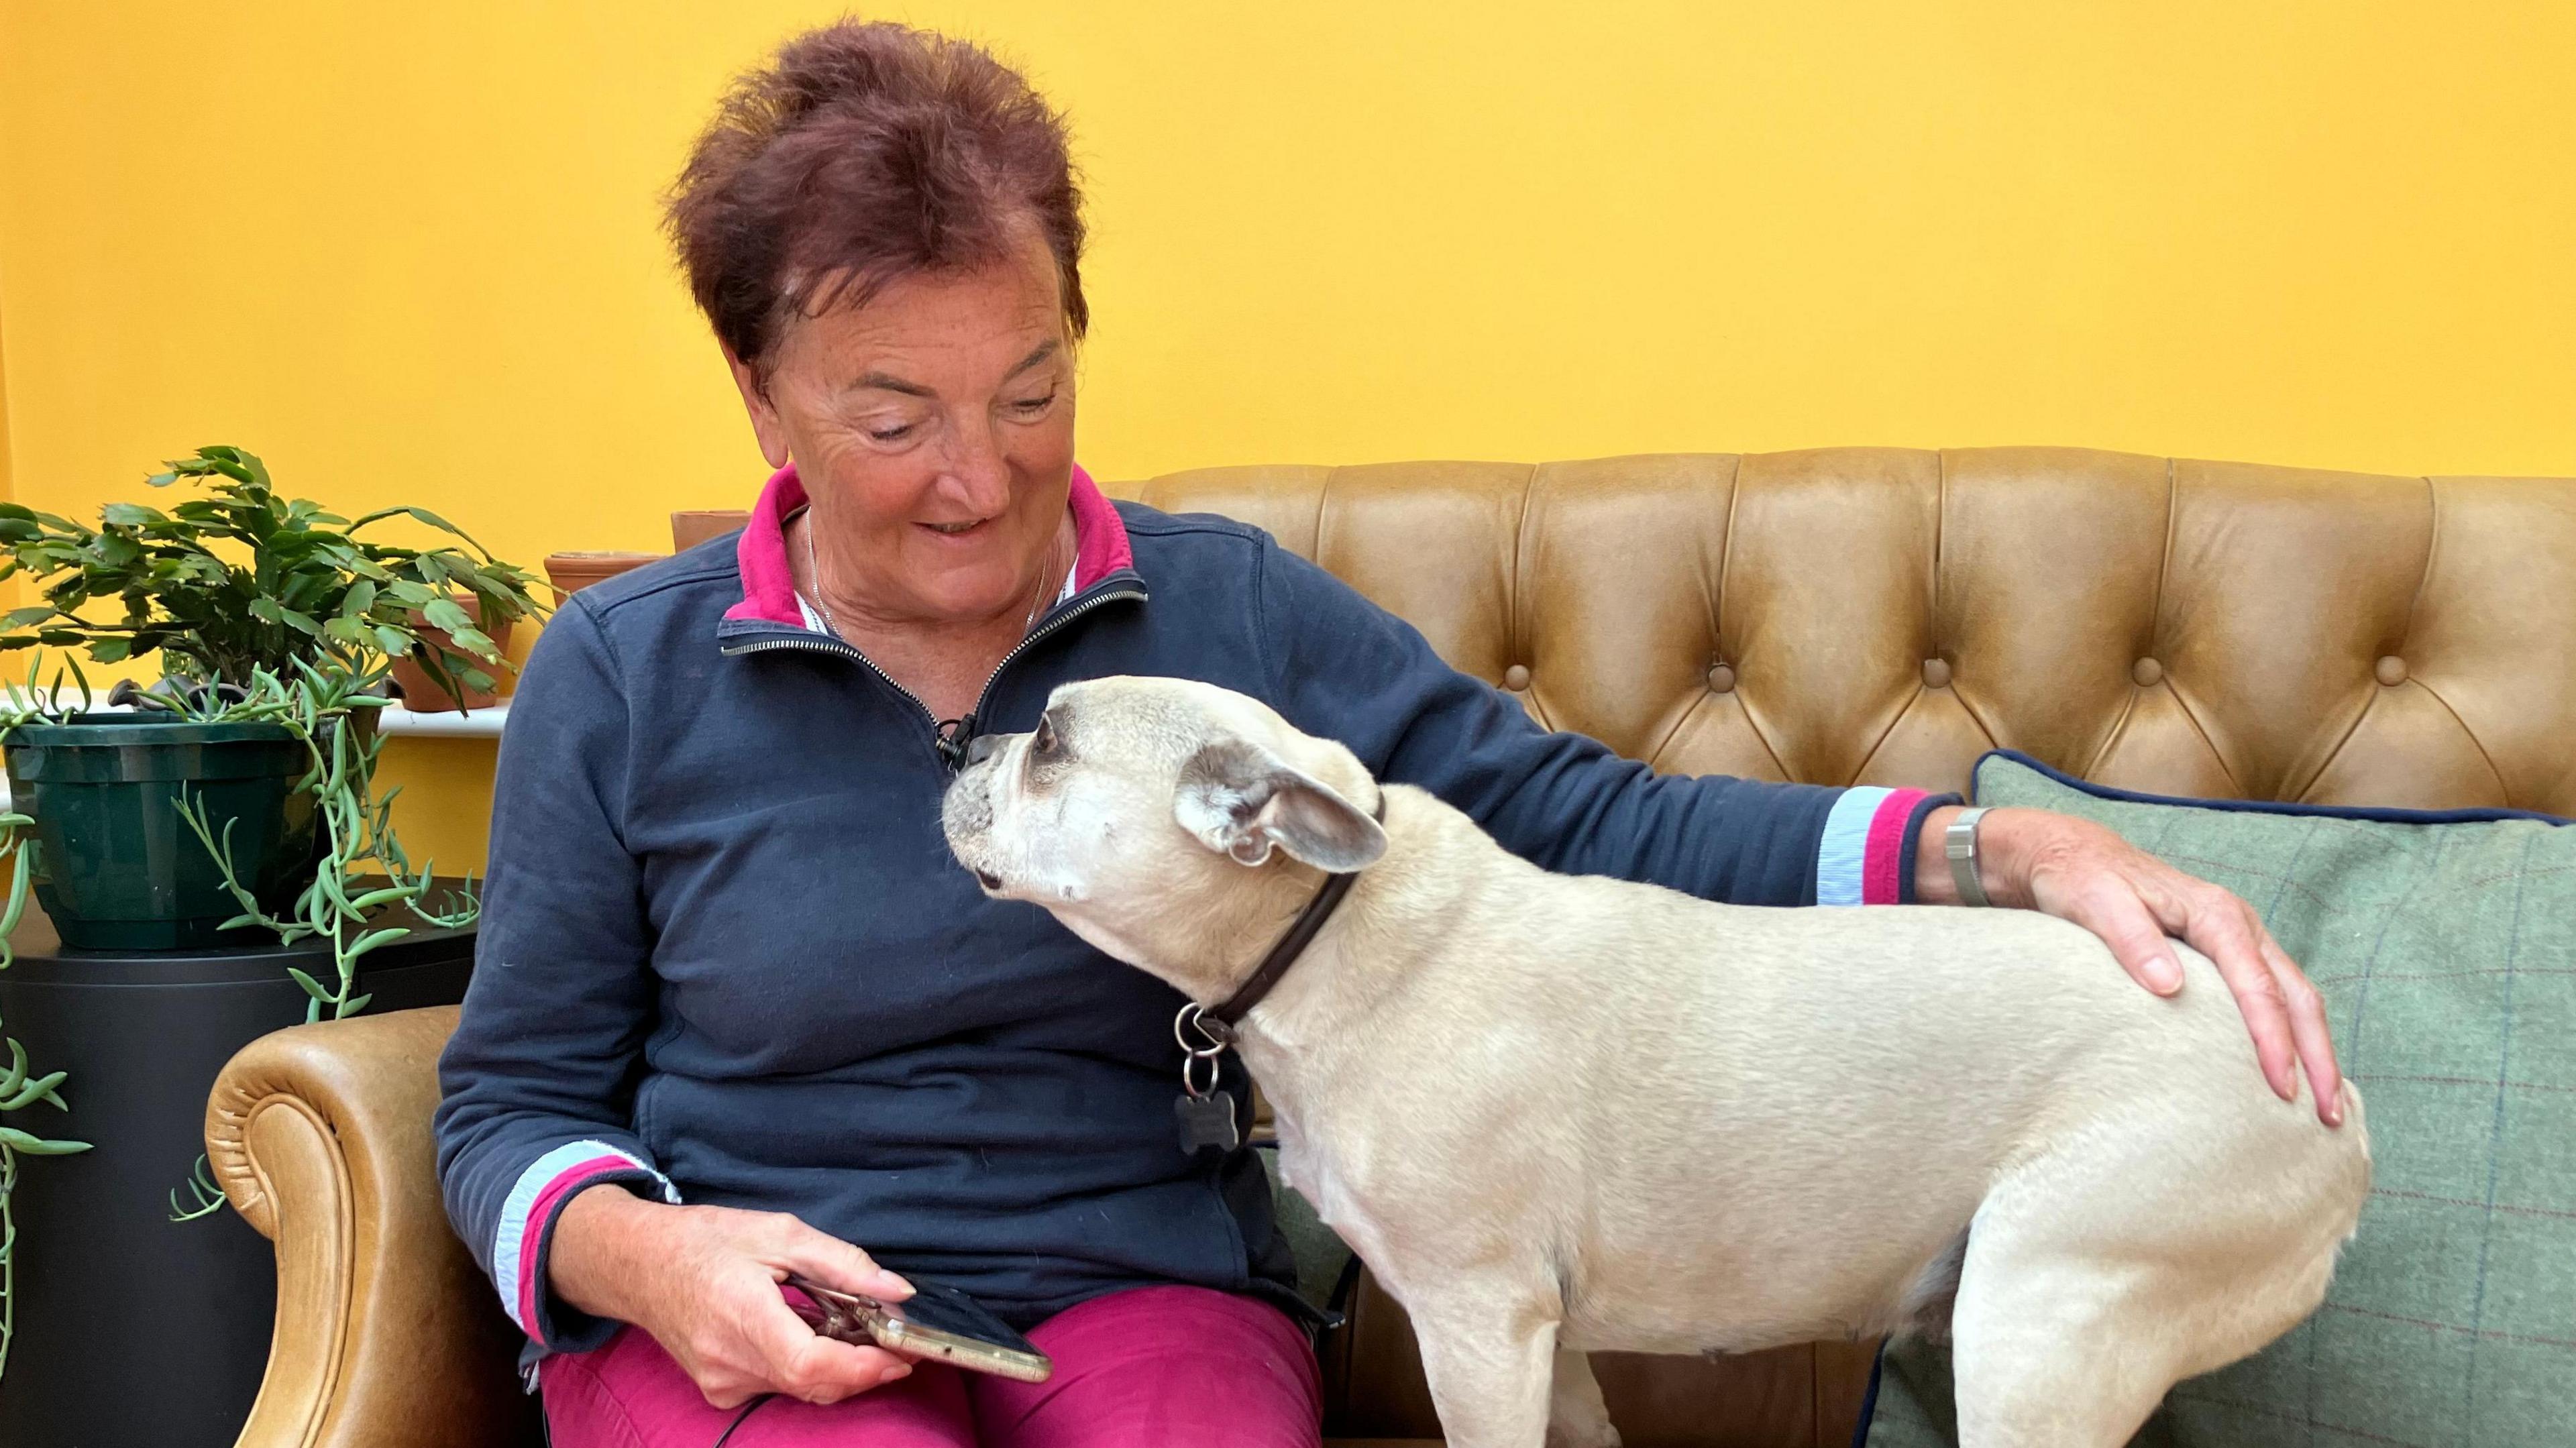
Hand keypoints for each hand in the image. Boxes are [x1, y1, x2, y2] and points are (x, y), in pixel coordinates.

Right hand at [549, 1185, 918, 1407]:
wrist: (638, 1265)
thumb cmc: (704, 1241)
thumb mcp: (780, 1232)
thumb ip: (843, 1264)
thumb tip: (896, 1291)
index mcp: (743, 1313)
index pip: (811, 1364)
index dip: (862, 1367)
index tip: (901, 1355)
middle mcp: (729, 1359)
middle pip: (813, 1384)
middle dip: (862, 1370)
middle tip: (893, 1343)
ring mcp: (721, 1380)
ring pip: (800, 1390)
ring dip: (837, 1368)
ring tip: (853, 1331)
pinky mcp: (719, 1390)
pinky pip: (778, 1388)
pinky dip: (807, 1368)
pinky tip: (810, 1337)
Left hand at [1915, 805, 2343, 1125]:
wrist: (2071, 854)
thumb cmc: (2082, 880)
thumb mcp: (2097, 904)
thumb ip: (2134, 941)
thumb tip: (2169, 987)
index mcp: (2216, 914)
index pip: (2258, 986)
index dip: (2274, 1040)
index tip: (2282, 1088)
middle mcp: (2239, 925)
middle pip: (2296, 995)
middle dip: (2317, 1056)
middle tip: (2328, 1117)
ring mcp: (2239, 939)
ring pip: (2295, 998)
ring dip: (2315, 1051)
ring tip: (2325, 1109)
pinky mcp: (2228, 954)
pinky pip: (2275, 996)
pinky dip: (2292, 1035)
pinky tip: (2294, 1071)